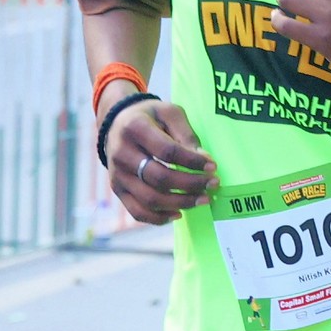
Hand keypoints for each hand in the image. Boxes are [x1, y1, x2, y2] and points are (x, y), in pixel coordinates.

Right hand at [103, 95, 217, 223]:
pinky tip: (178, 213)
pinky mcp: (118, 190)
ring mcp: (118, 174)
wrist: (117, 123)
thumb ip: (186, 135)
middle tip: (212, 184)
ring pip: (150, 199)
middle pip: (160, 178)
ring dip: (181, 203)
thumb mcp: (170, 113)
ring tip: (202, 200)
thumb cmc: (150, 117)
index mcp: (135, 128)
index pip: (168, 151)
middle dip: (191, 184)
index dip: (192, 162)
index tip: (212, 166)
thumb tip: (205, 161)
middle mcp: (122, 153)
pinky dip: (159, 218)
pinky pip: (137, 211)